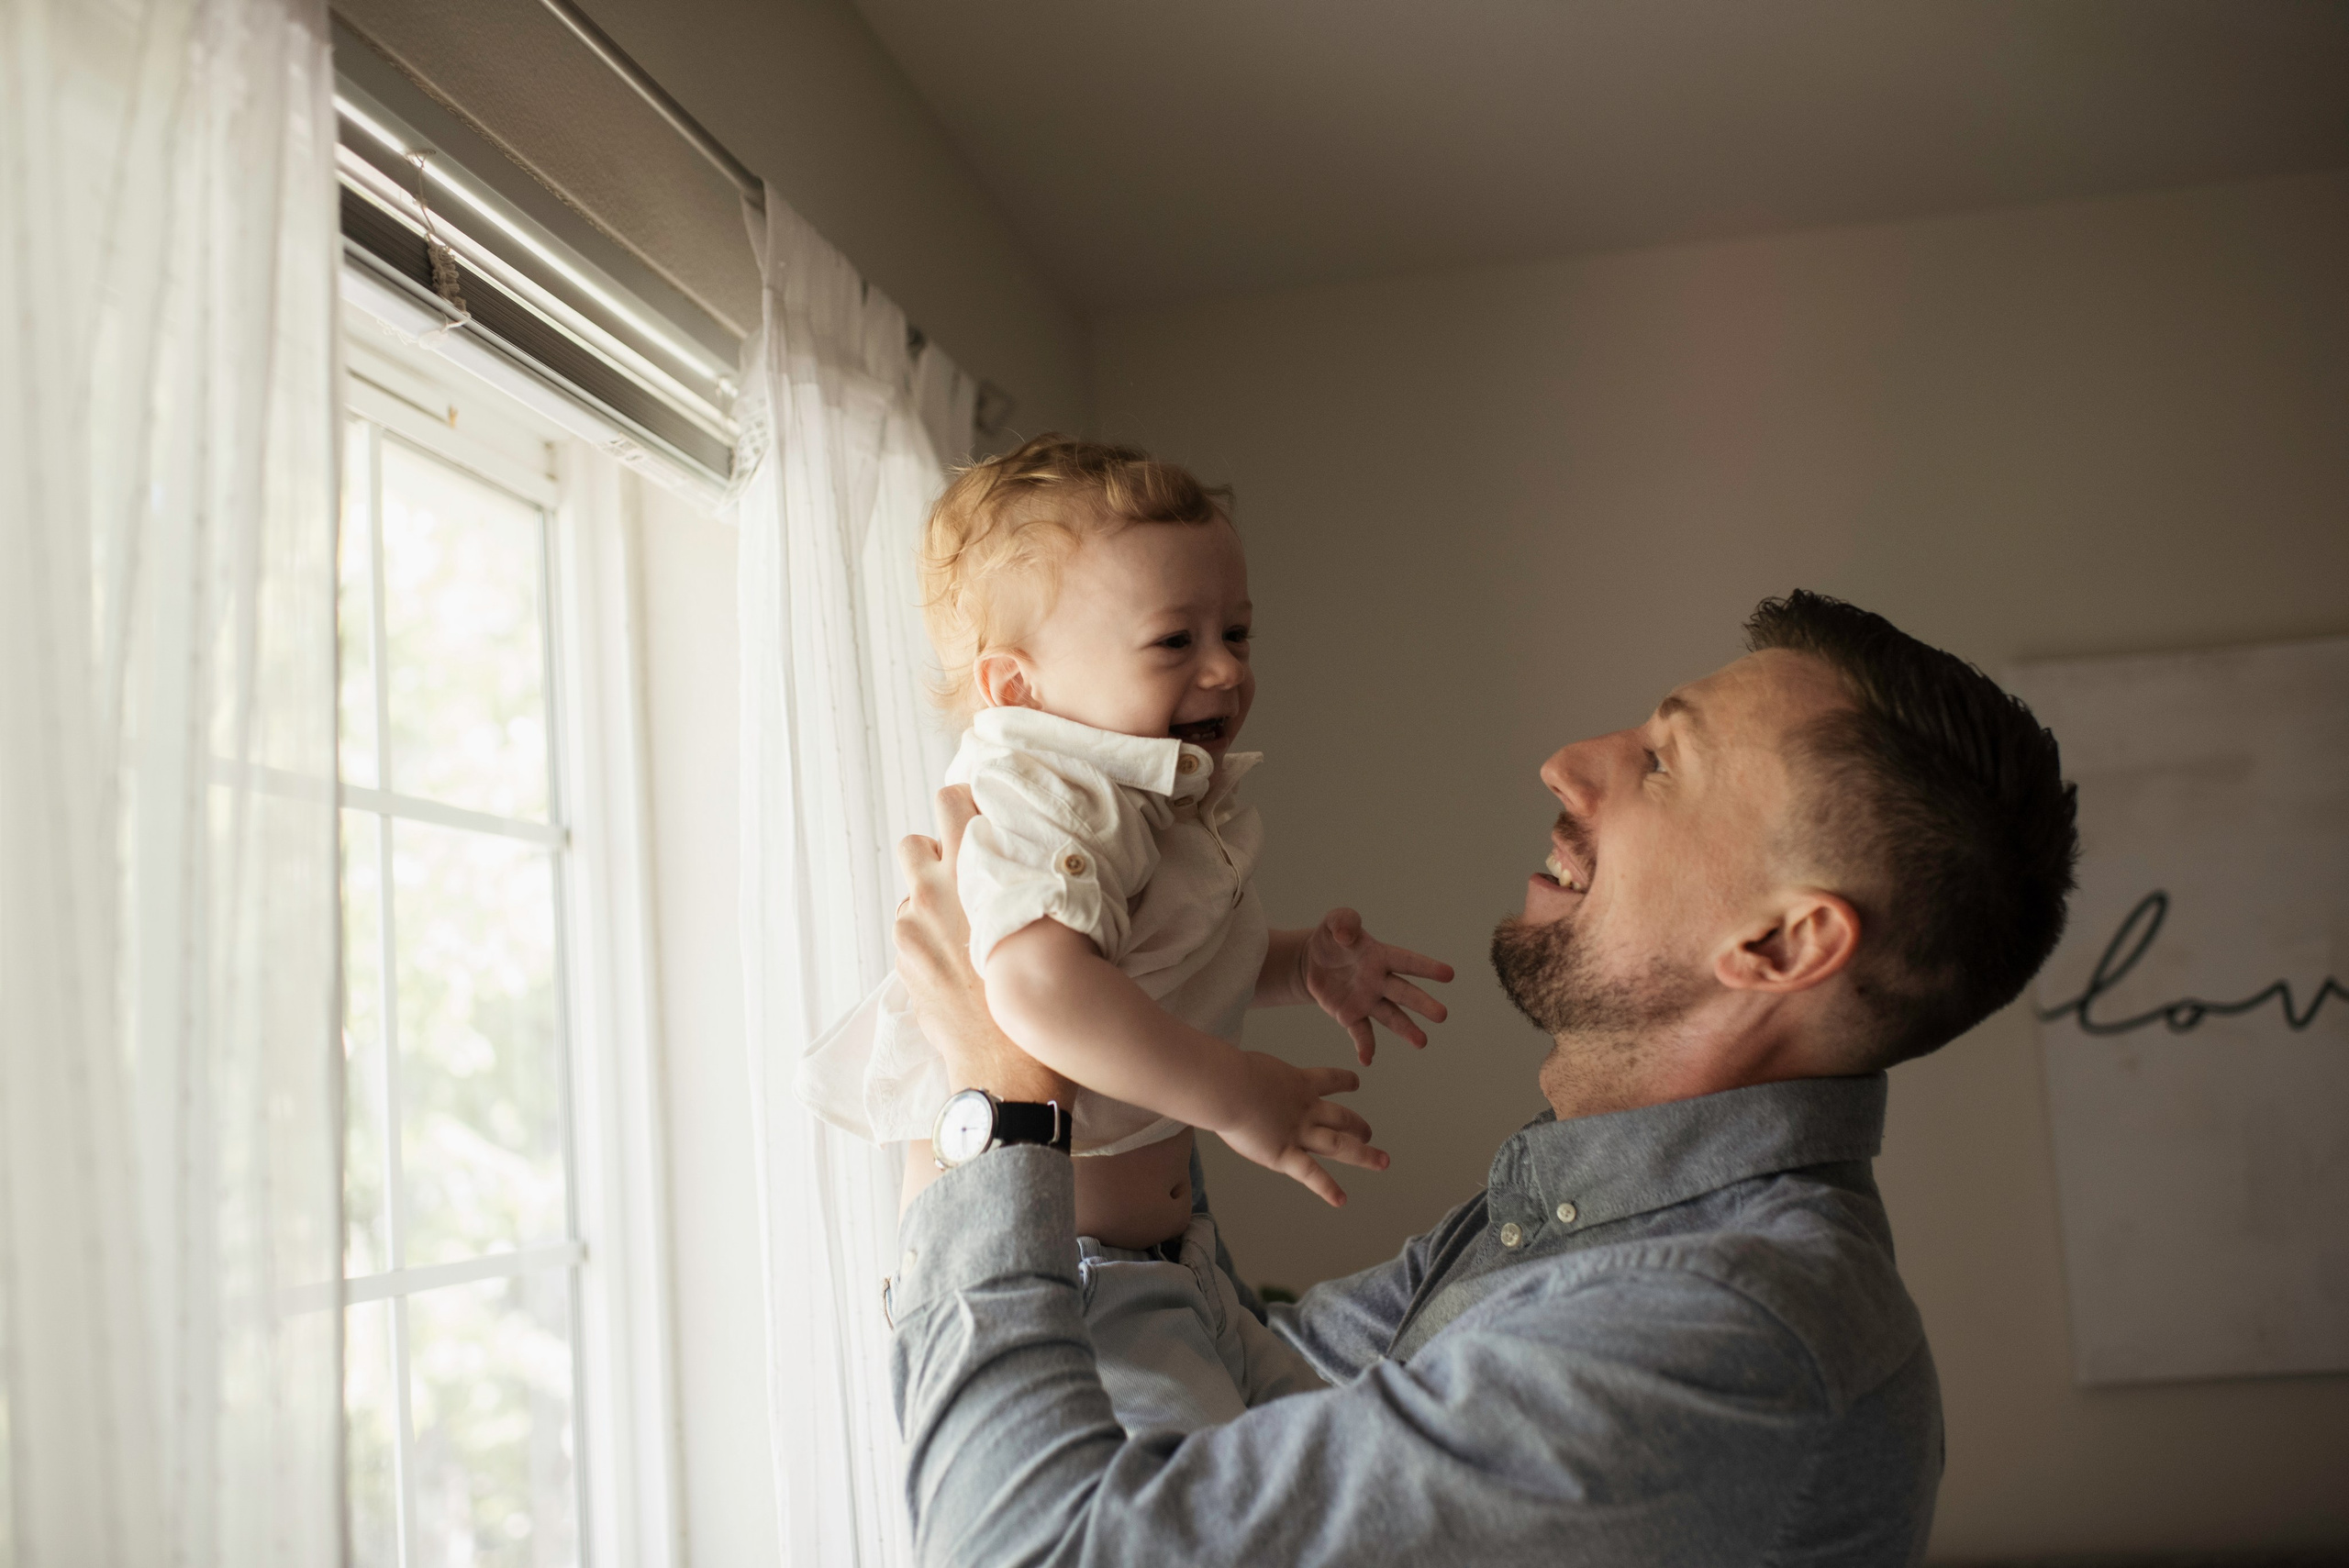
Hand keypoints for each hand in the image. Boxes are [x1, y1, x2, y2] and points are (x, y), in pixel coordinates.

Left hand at [894, 786, 1070, 1104]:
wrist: (1009, 1070)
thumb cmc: (1044, 993)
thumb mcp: (1051, 921)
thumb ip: (1028, 882)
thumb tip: (1029, 862)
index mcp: (972, 871)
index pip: (950, 801)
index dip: (967, 807)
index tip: (984, 821)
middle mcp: (934, 894)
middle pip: (914, 843)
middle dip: (936, 854)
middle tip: (968, 876)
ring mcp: (913, 933)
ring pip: (911, 894)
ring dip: (932, 901)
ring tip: (967, 928)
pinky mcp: (905, 966)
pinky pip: (912, 936)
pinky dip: (929, 941)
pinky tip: (960, 964)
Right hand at [1215, 1052, 1384, 1208]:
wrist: (1228, 1088)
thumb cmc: (1226, 1073)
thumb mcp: (1243, 1067)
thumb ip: (1247, 1077)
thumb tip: (1227, 1073)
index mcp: (1297, 1083)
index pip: (1328, 1079)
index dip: (1343, 1080)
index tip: (1355, 1081)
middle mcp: (1305, 1108)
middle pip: (1341, 1118)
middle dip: (1357, 1126)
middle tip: (1369, 1133)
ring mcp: (1299, 1132)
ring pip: (1339, 1144)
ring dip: (1362, 1153)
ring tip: (1381, 1160)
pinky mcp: (1285, 1154)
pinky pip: (1311, 1174)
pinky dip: (1327, 1188)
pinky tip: (1341, 1200)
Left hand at [1301, 909, 1454, 1064]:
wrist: (1312, 962)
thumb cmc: (1332, 939)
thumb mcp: (1334, 922)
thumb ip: (1343, 921)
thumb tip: (1347, 935)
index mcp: (1380, 956)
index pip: (1406, 961)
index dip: (1426, 967)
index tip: (1448, 974)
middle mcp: (1379, 981)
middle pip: (1404, 993)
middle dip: (1422, 1003)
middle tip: (1442, 1015)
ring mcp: (1367, 1001)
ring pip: (1390, 1016)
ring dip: (1405, 1029)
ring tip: (1421, 1042)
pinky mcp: (1351, 1016)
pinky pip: (1360, 1032)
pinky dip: (1365, 1046)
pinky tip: (1366, 1060)